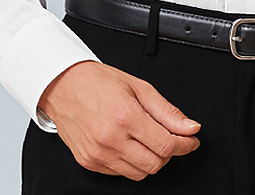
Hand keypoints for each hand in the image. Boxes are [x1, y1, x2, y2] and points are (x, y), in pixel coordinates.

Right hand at [37, 60, 201, 179]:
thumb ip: (167, 111)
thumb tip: (189, 127)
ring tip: (147, 139)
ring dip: (151, 159)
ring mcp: (99, 154)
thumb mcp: (139, 87)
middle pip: (156, 163)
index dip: (185, 144)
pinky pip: (120, 174)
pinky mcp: (89, 162)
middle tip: (169, 136)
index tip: (191, 139)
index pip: (166, 144)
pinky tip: (130, 144)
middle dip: (169, 152)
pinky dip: (131, 163)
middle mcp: (111, 139)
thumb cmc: (98, 82)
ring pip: (139, 173)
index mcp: (126, 116)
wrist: (63, 85)